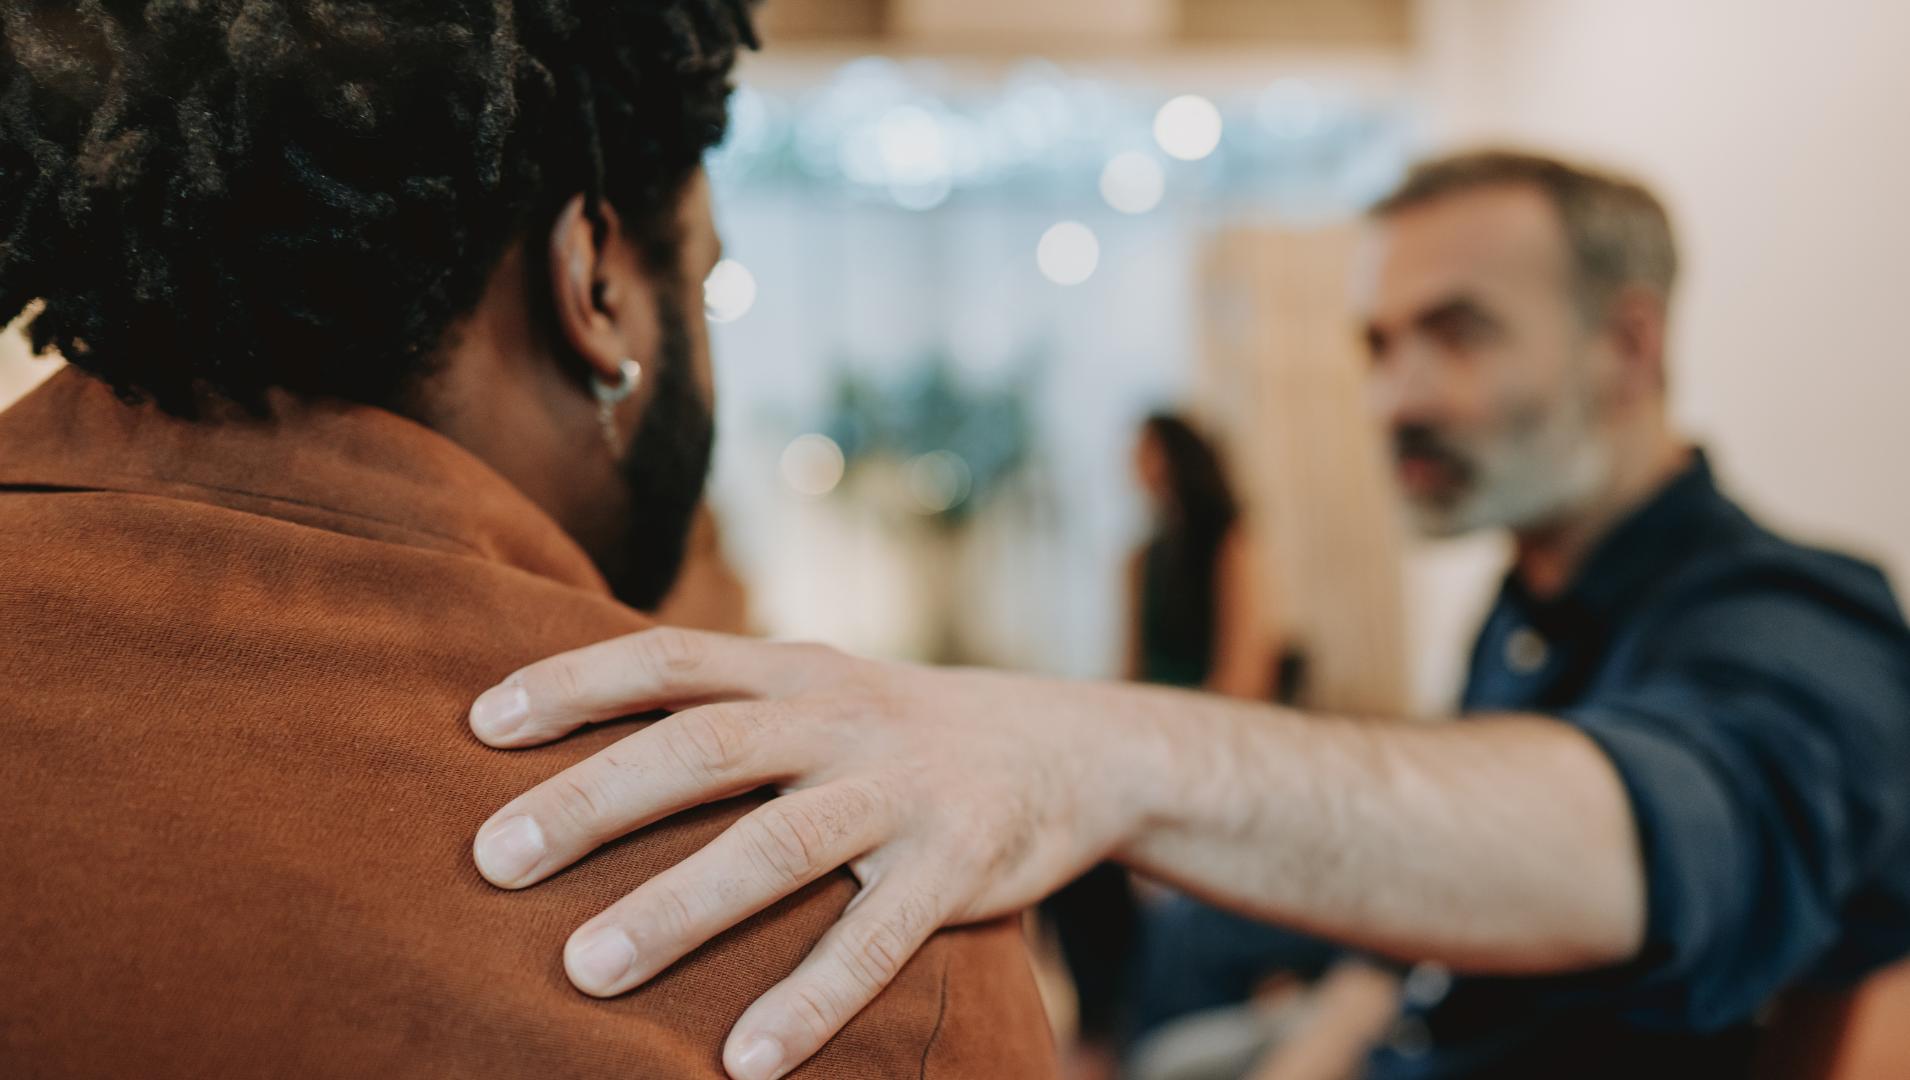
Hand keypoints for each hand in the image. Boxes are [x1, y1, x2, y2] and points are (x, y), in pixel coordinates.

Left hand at [467, 628, 1162, 1079]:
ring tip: (585, 970)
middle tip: (495, 859)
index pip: (671, 658)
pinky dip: (810, 999)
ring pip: (778, 844)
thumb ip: (730, 702)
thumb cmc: (905, 733)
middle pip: (704, 745)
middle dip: (594, 801)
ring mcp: (902, 791)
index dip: (575, 681)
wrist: (1074, 747)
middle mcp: (843, 717)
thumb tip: (579, 738)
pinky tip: (744, 1059)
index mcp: (798, 669)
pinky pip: (875, 939)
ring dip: (677, 907)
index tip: (480, 724)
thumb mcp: (825, 687)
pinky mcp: (957, 867)